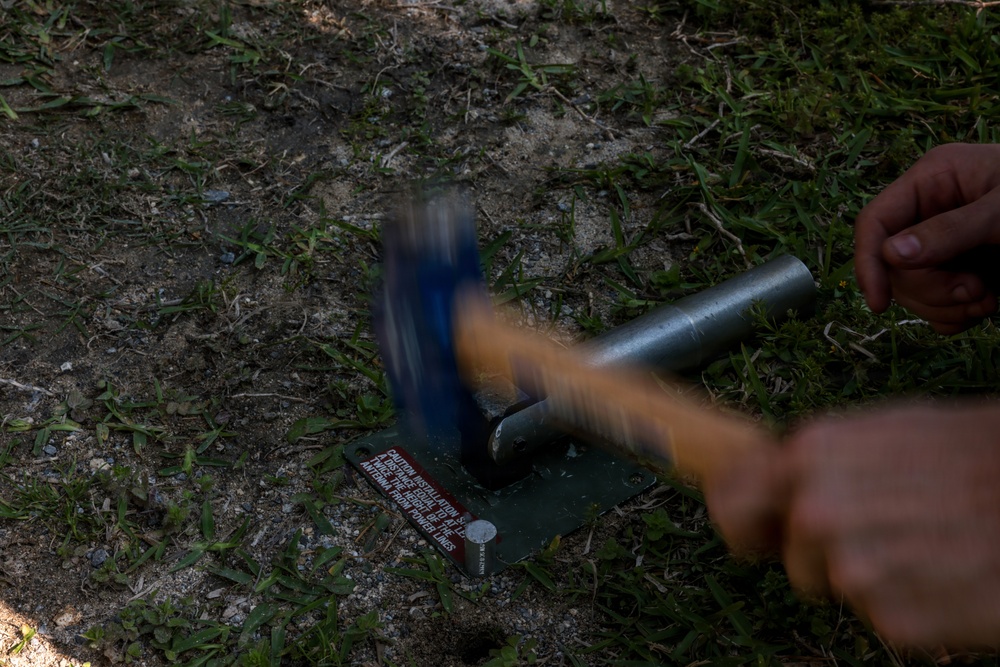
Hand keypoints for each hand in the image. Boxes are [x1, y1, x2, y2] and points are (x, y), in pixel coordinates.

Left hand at [707, 402, 999, 647]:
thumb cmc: (979, 457)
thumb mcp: (887, 431)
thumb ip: (819, 458)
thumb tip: (765, 472)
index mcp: (811, 453)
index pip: (729, 493)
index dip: (738, 511)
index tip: (749, 522)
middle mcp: (816, 509)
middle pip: (771, 548)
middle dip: (803, 548)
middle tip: (859, 537)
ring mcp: (850, 567)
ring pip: (828, 583)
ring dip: (865, 574)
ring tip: (921, 543)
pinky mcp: (889, 618)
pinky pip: (876, 615)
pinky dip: (906, 604)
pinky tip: (942, 573)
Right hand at [854, 143, 999, 333]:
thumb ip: (950, 231)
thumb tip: (892, 254)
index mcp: (933, 179)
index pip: (876, 222)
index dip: (868, 263)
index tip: (878, 304)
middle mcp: (930, 209)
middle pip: (893, 264)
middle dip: (930, 289)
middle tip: (973, 293)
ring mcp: (943, 242)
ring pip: (912, 289)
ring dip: (945, 306)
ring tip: (987, 300)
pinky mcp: (959, 268)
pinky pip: (933, 303)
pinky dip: (953, 315)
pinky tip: (985, 306)